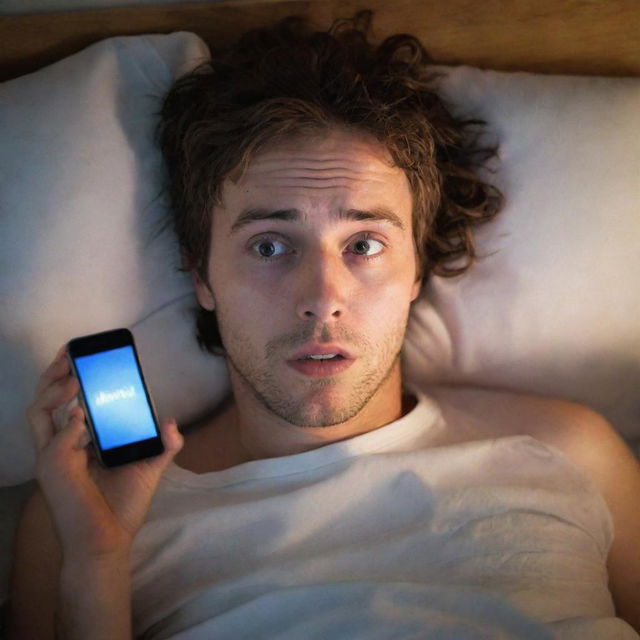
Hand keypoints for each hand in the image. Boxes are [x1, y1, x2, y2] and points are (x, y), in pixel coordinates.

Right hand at [27, 344, 183, 560]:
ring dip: (53, 388)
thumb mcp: (149, 468)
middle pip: (46, 400)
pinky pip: (53, 437)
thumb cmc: (122, 506)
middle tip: (71, 352)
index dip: (71, 378)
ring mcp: (53, 456)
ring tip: (73, 373)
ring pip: (37, 411)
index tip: (85, 357)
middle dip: (55, 372)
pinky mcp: (52, 468)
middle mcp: (61, 445)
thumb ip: (163, 445)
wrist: (109, 540)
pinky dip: (67, 421)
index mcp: (79, 442)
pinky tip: (82, 414)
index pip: (67, 402)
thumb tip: (173, 422)